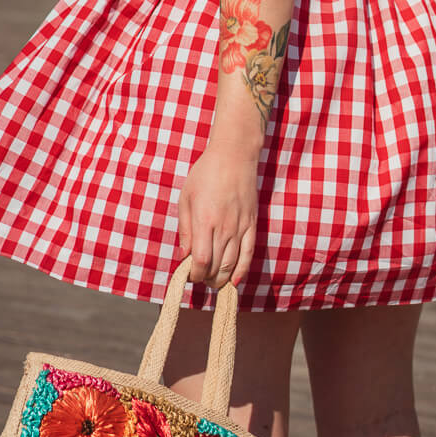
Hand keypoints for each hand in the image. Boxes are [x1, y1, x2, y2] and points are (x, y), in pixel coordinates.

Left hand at [177, 140, 257, 289]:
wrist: (234, 155)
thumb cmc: (206, 173)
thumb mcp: (186, 197)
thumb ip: (185, 229)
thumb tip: (183, 256)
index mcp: (204, 220)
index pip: (200, 260)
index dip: (194, 275)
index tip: (188, 275)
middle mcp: (224, 227)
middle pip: (216, 266)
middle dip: (206, 279)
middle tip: (199, 278)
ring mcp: (240, 227)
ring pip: (232, 264)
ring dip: (221, 279)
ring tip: (212, 281)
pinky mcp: (252, 224)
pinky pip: (249, 254)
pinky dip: (242, 271)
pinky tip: (234, 281)